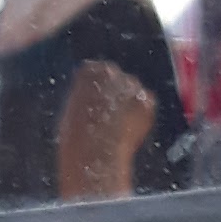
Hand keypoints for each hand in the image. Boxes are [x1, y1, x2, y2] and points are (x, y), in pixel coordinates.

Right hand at [56, 61, 154, 197]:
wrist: (95, 150)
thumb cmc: (77, 136)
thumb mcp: (73, 107)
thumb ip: (87, 96)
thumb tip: (95, 99)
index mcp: (87, 70)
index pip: (96, 71)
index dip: (98, 89)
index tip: (97, 102)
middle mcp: (111, 71)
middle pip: (117, 79)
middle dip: (116, 93)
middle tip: (111, 115)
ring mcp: (131, 85)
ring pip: (133, 91)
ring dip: (130, 103)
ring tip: (120, 126)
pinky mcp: (146, 100)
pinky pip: (145, 104)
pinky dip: (141, 114)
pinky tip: (130, 128)